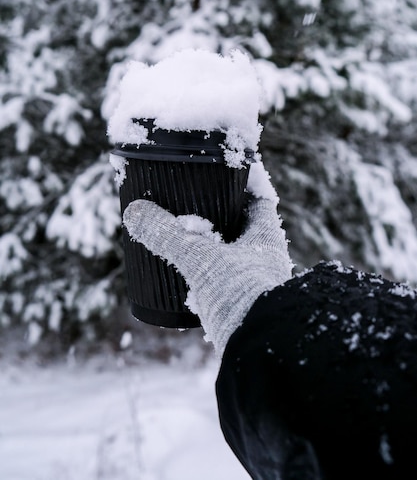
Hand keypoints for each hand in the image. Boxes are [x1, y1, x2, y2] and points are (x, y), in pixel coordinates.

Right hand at [123, 196, 292, 356]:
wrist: (264, 355)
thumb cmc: (243, 298)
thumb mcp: (200, 260)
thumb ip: (168, 235)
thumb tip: (135, 211)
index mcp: (266, 237)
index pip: (260, 198)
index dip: (243, 183)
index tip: (224, 173)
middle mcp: (267, 259)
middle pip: (245, 226)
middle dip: (223, 216)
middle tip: (196, 205)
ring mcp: (258, 285)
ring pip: (235, 256)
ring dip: (214, 248)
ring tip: (187, 240)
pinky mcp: (245, 309)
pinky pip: (226, 283)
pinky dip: (209, 276)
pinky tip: (191, 282)